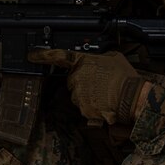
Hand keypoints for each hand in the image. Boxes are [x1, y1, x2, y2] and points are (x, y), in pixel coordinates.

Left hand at [27, 49, 147, 125]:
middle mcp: (77, 78)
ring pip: (78, 96)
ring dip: (88, 95)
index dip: (42, 55)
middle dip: (83, 83)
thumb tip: (99, 60)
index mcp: (82, 62)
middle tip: (100, 83)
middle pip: (72, 81)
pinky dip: (92, 107)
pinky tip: (104, 103)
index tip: (31, 56)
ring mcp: (79, 94)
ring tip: (105, 94)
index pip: (58, 56)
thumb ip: (100, 58)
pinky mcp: (83, 109)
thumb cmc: (125, 77)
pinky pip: (84, 108)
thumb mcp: (113, 58)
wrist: (132, 98)